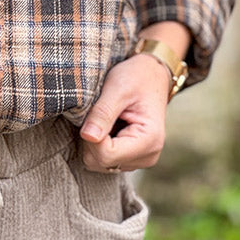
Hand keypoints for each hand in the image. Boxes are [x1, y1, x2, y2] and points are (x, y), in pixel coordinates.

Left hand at [79, 53, 170, 171]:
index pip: (106, 155)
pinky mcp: (131, 159)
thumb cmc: (136, 77)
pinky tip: (109, 126)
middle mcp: (148, 156)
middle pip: (101, 162)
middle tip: (101, 114)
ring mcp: (140, 160)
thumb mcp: (118, 88)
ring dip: (95, 141)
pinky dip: (99, 144)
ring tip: (107, 118)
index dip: (92, 136)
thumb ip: (103, 113)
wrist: (151, 76)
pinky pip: (103, 160)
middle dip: (92, 139)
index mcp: (149, 140)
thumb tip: (88, 137)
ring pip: (99, 163)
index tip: (96, 114)